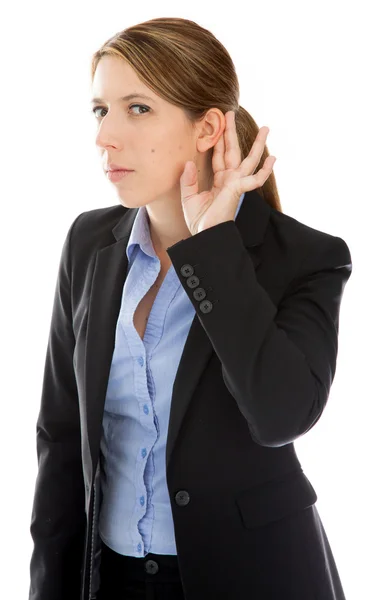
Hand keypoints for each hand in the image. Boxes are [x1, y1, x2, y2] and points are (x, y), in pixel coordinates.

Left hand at [179, 111, 275, 235]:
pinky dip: (264, 170)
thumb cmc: (199, 221)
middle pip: (233, 151)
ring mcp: (236, 184)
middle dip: (232, 132)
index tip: (217, 123)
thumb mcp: (188, 197)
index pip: (219, 155)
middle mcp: (229, 179)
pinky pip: (254, 179)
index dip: (218, 140)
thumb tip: (188, 162)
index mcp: (218, 180)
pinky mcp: (238, 190)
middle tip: (230, 112)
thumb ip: (188, 179)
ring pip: (249, 160)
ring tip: (266, 129)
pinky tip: (273, 159)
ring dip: (257, 144)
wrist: (205, 236)